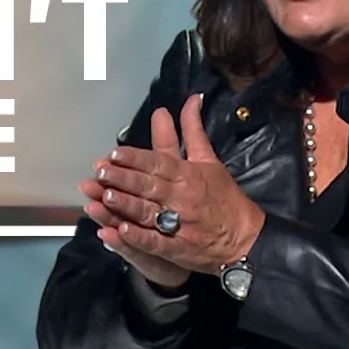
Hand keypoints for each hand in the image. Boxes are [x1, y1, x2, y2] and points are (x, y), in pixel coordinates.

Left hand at [90, 94, 265, 275]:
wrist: (246, 238)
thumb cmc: (225, 198)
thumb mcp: (210, 160)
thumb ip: (194, 131)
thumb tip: (192, 100)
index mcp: (189, 175)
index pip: (159, 162)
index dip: (135, 158)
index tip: (115, 153)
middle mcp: (182, 197)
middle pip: (149, 185)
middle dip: (123, 178)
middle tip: (101, 172)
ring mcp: (180, 224)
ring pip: (148, 211)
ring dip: (126, 204)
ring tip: (105, 197)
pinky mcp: (178, 248)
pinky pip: (156, 242)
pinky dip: (139, 237)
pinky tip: (121, 230)